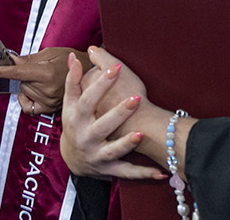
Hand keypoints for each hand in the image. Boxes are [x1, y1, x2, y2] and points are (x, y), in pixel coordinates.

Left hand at [0, 46, 79, 115]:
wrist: (88, 73)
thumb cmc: (70, 60)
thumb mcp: (49, 53)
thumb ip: (28, 59)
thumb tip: (10, 60)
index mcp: (47, 73)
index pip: (17, 72)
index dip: (1, 71)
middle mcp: (47, 90)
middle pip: (20, 82)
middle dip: (25, 75)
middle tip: (39, 70)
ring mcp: (48, 101)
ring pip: (24, 92)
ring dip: (28, 85)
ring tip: (44, 79)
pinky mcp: (49, 109)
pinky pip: (28, 106)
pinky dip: (27, 98)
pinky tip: (36, 92)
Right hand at [60, 52, 161, 179]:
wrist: (72, 158)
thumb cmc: (74, 123)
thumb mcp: (70, 103)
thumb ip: (72, 80)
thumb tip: (73, 56)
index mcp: (77, 118)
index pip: (88, 99)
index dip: (101, 84)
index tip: (115, 68)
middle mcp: (86, 138)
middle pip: (102, 126)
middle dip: (119, 113)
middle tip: (136, 98)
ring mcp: (97, 155)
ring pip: (113, 151)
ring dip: (127, 144)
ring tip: (141, 134)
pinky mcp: (108, 169)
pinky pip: (127, 172)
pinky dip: (143, 173)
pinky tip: (160, 172)